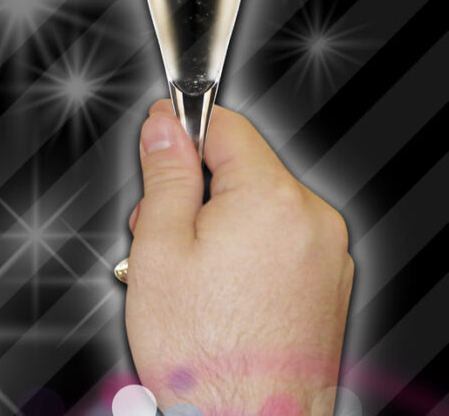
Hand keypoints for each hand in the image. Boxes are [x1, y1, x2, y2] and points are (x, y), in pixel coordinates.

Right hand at [124, 101, 352, 413]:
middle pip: (240, 171)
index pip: (226, 126)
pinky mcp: (325, 286)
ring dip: (214, 226)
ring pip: (256, 210)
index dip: (181, 126)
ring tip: (184, 277)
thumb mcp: (160, 247)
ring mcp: (325, 257)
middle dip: (192, 192)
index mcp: (272, 200)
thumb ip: (165, 175)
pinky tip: (212, 294)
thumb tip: (164, 127)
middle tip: (156, 235)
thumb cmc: (203, 354)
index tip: (157, 134)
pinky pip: (276, 244)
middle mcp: (312, 221)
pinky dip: (241, 254)